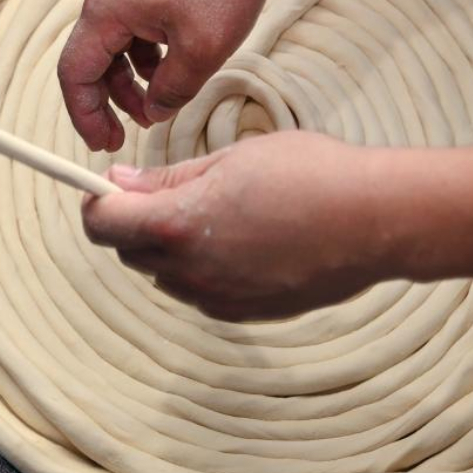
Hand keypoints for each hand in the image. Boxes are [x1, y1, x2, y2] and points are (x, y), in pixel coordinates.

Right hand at [57, 0, 279, 151]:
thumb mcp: (202, 49)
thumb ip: (173, 90)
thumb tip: (155, 114)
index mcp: (107, 10)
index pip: (75, 74)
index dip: (85, 115)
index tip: (103, 144)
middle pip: (90, 63)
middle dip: (107, 104)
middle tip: (124, 138)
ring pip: (113, 52)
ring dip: (130, 86)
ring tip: (155, 112)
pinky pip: (132, 36)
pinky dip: (146, 63)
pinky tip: (171, 77)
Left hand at [81, 131, 385, 319]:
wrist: (376, 220)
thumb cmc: (310, 174)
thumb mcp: (230, 159)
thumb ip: (166, 179)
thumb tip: (118, 184)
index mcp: (178, 224)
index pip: (101, 224)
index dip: (96, 203)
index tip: (107, 188)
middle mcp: (190, 270)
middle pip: (128, 252)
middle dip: (134, 223)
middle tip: (168, 191)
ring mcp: (216, 297)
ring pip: (165, 274)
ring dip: (170, 247)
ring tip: (217, 213)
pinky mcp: (243, 313)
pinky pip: (201, 291)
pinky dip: (203, 268)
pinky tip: (242, 240)